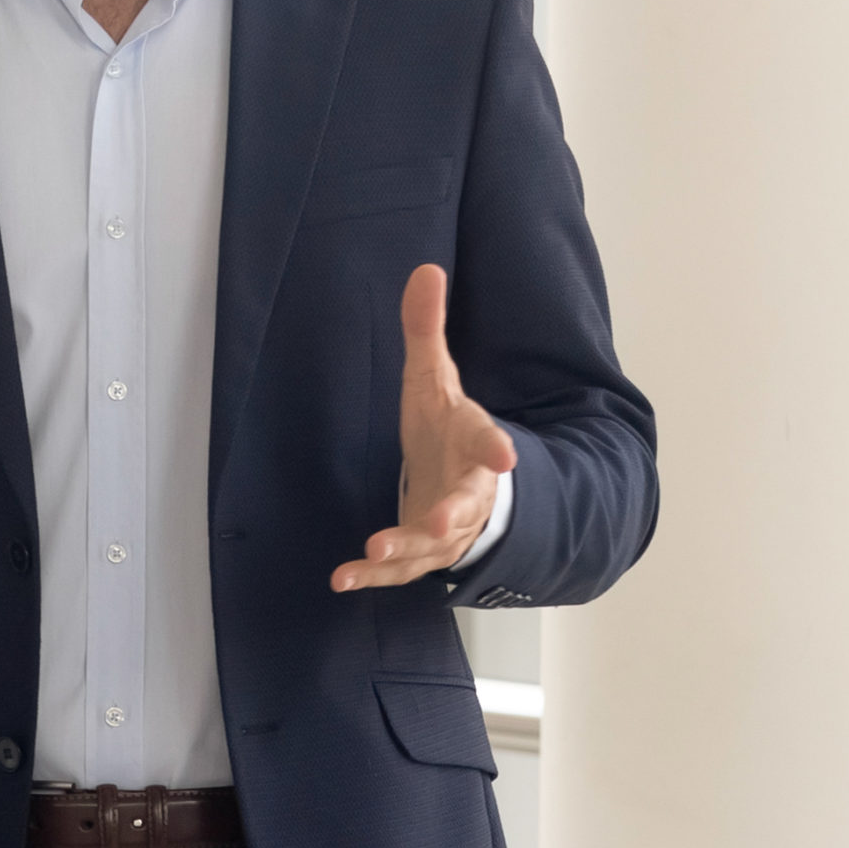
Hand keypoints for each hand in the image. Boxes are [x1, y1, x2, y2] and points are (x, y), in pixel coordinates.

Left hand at [329, 264, 518, 591]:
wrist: (459, 483)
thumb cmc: (447, 429)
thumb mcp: (434, 379)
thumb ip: (427, 330)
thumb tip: (426, 268)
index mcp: (474, 447)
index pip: (491, 447)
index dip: (498, 449)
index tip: (507, 456)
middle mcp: (466, 496)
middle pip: (465, 509)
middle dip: (452, 516)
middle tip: (441, 524)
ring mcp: (445, 533)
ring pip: (430, 548)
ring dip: (403, 551)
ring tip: (374, 552)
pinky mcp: (419, 556)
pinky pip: (397, 572)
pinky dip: (371, 578)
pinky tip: (341, 579)